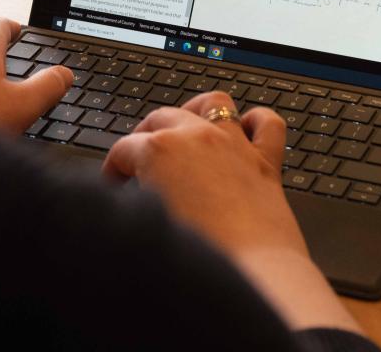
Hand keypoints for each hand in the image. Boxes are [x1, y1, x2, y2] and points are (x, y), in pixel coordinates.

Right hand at [104, 92, 361, 332]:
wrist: (252, 276)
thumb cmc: (199, 259)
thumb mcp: (148, 224)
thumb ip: (134, 202)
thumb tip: (130, 201)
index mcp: (159, 151)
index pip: (123, 148)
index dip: (113, 168)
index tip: (114, 183)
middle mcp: (197, 138)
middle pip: (161, 116)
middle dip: (144, 135)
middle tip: (140, 159)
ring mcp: (234, 145)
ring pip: (213, 103)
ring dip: (195, 110)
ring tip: (186, 125)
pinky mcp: (266, 161)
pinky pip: (267, 123)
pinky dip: (256, 121)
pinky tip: (246, 130)